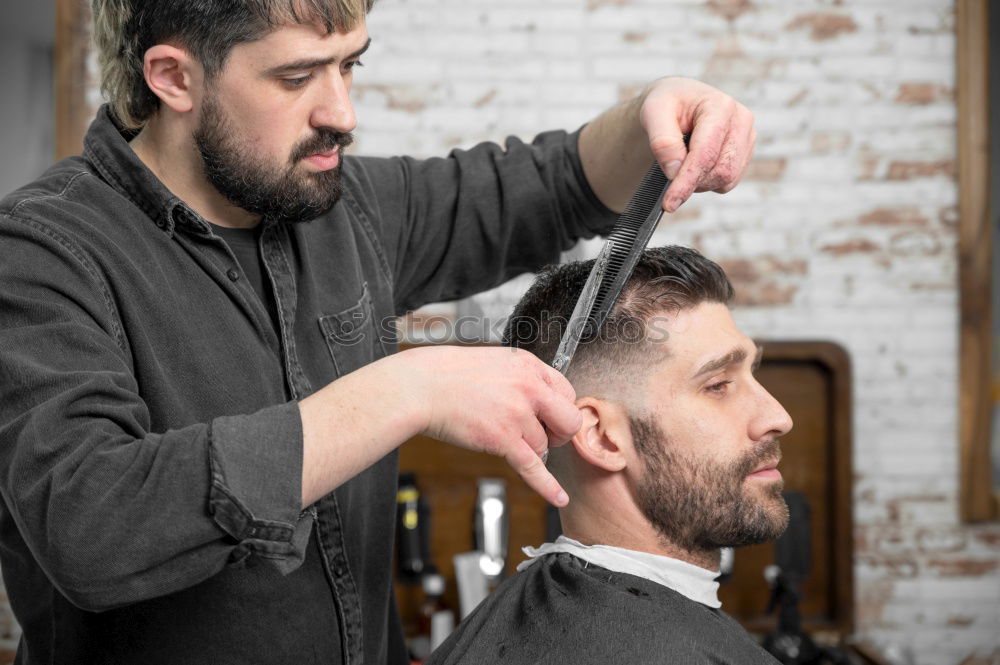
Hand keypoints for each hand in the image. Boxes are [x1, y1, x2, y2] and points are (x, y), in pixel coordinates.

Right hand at [396, 346, 580, 505]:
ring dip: (527, 448)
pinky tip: (559, 497)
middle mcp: (529, 388)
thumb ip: (523, 378)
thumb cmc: (450, 374)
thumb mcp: (497, 361)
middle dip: (559, 432)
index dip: (560, 409)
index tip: (551, 417)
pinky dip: (548, 486)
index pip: (567, 392)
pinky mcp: (503, 439)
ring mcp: (517, 414)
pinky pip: (534, 467)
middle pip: (569, 420)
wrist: (421, 387)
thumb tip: (540, 399)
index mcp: (528, 365)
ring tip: (501, 437)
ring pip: (543, 446)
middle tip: (544, 435)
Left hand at [639, 77, 755, 211]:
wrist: (678, 102)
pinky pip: (729, 182)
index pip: (706, 154)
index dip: (687, 181)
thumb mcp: (653, 112)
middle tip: (670, 177)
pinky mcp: (745, 153)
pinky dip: (708, 182)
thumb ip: (662, 141)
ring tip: (683, 164)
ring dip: (700, 182)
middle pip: (722, 170)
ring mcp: (747, 138)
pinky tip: (696, 166)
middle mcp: (741, 120)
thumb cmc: (667, 103)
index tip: (670, 203)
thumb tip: (674, 171)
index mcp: (720, 106)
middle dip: (693, 182)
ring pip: (727, 180)